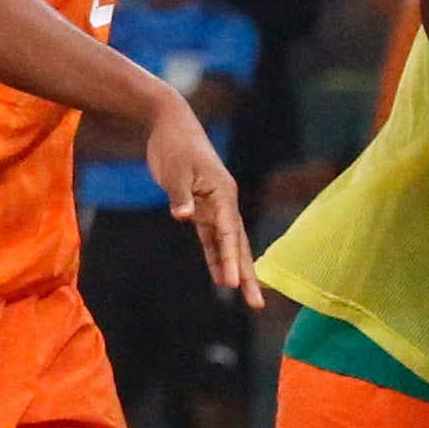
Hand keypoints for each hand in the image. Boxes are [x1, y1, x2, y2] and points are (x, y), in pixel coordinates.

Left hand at [138, 92, 256, 298]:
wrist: (172, 124)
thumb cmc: (173, 145)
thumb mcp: (174, 170)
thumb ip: (180, 195)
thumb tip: (183, 216)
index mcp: (222, 192)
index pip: (228, 232)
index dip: (229, 259)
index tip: (230, 283)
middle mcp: (224, 202)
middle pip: (237, 243)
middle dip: (245, 273)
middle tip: (256, 303)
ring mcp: (214, 206)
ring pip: (228, 243)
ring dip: (233, 268)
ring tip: (244, 295)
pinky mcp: (202, 207)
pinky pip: (211, 238)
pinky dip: (215, 256)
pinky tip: (218, 277)